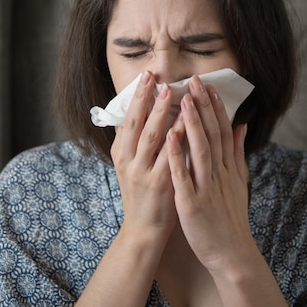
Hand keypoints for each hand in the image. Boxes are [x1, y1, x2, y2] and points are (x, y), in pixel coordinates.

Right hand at [111, 71, 183, 241]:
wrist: (143, 230)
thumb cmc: (140, 194)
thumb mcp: (126, 166)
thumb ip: (126, 141)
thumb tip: (123, 114)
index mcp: (121, 154)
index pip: (126, 118)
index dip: (136, 96)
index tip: (146, 76)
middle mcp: (128, 161)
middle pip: (135, 123)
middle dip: (145, 98)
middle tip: (155, 77)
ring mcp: (142, 172)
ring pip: (151, 137)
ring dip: (160, 113)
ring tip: (170, 92)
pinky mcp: (159, 184)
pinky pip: (168, 157)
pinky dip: (176, 139)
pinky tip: (185, 124)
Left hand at [166, 75, 250, 273]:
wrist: (231, 253)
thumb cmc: (230, 216)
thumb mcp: (238, 181)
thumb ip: (238, 152)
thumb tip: (242, 125)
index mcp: (228, 167)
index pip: (223, 131)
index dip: (216, 108)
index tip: (210, 86)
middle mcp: (219, 173)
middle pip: (212, 134)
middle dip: (204, 107)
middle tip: (196, 81)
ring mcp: (206, 187)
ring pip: (200, 150)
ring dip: (192, 124)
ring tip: (184, 100)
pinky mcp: (193, 203)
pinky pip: (183, 176)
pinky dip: (178, 155)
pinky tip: (170, 136)